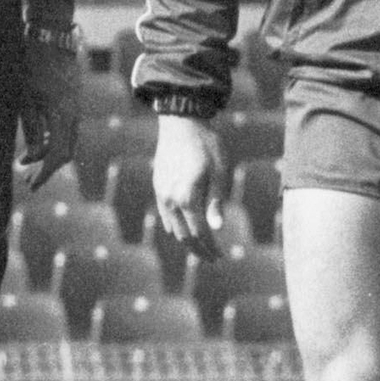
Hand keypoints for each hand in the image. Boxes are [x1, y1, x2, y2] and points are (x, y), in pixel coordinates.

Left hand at [18, 31, 79, 190]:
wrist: (51, 35)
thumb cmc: (32, 64)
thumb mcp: (24, 97)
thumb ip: (30, 128)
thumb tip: (32, 155)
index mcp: (62, 115)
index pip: (57, 155)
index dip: (45, 173)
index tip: (31, 185)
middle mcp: (73, 113)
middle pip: (66, 151)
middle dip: (47, 168)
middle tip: (28, 179)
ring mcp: (75, 106)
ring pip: (66, 139)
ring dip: (48, 153)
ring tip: (25, 161)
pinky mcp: (72, 99)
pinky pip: (66, 127)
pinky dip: (53, 139)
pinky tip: (36, 141)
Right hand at [152, 114, 225, 261]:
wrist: (181, 122)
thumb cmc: (206, 145)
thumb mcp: (219, 172)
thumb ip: (216, 202)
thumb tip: (217, 228)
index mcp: (188, 197)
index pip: (200, 233)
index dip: (211, 247)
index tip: (221, 256)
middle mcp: (171, 200)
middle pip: (185, 236)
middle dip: (199, 250)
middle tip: (212, 257)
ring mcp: (162, 194)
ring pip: (173, 228)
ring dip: (187, 241)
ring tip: (200, 247)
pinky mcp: (158, 187)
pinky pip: (165, 215)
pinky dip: (175, 227)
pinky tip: (183, 230)